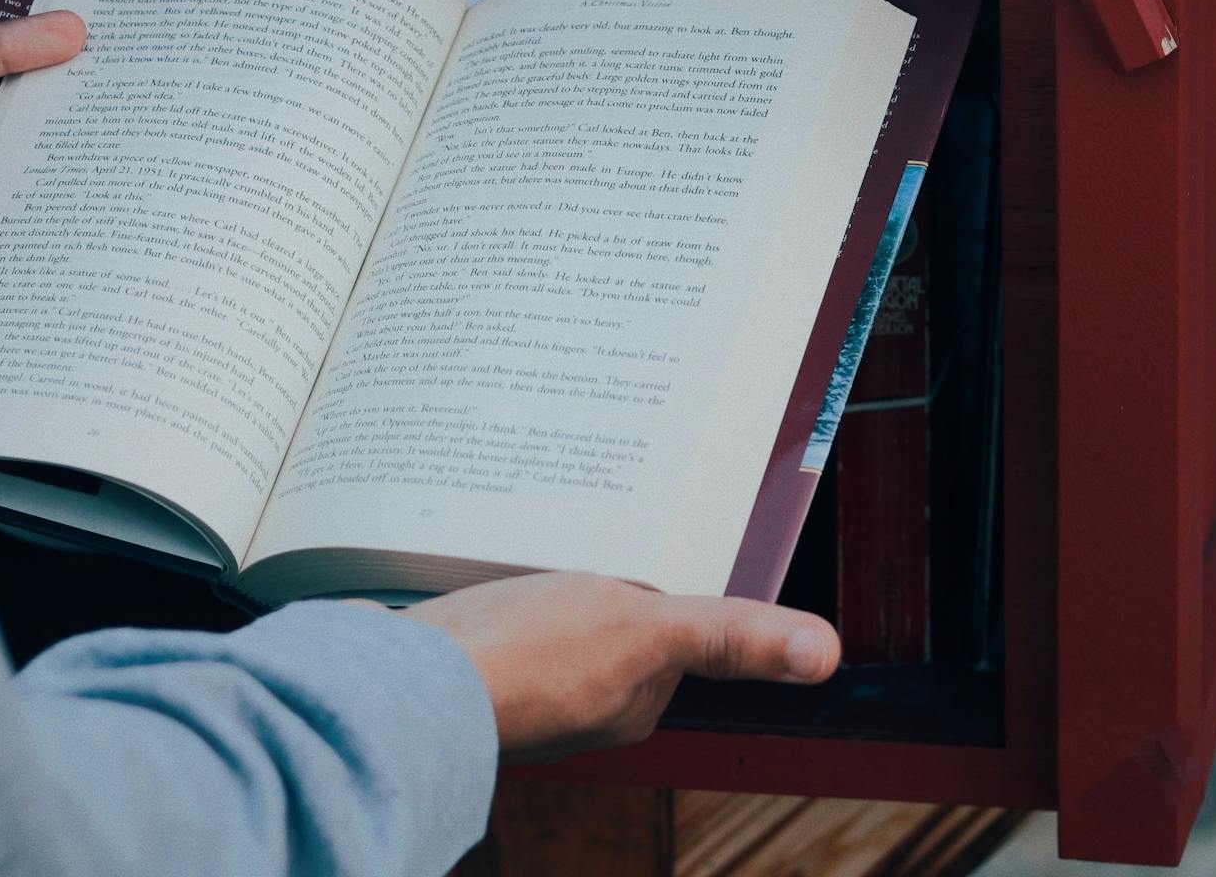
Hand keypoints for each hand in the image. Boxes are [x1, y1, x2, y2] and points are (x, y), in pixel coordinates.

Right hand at [402, 572, 838, 762]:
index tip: (646, 530)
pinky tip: (481, 562)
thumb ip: (726, 636)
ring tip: (529, 534)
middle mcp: (578, 702)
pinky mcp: (465, 664)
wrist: (391, 683)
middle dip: (601, 565)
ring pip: (549, 607)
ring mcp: (517, 684)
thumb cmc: (516, 661)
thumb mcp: (640, 628)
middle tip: (589, 512)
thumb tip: (824, 653)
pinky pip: (494, 613)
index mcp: (628, 703)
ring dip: (542, 569)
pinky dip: (493, 583)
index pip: (668, 624)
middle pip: (609, 611)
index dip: (660, 575)